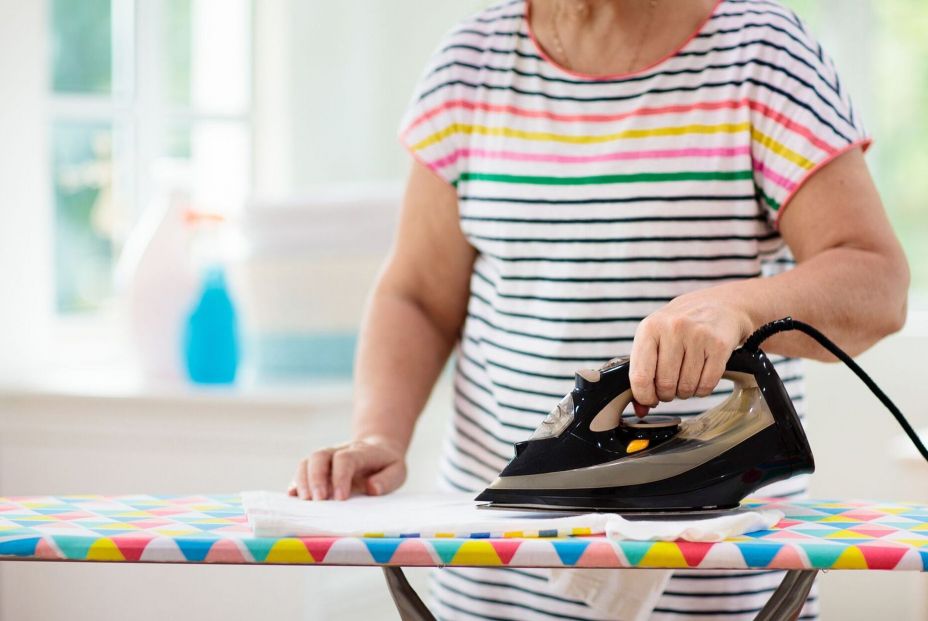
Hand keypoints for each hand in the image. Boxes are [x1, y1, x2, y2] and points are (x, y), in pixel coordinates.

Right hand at [288, 436, 406, 500]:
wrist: (376, 449)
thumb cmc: (386, 464)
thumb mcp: (397, 470)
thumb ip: (387, 480)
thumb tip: (372, 488)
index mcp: (360, 452)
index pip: (345, 459)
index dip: (340, 476)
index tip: (340, 498)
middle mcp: (337, 451)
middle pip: (319, 456)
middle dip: (316, 478)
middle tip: (318, 501)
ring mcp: (325, 459)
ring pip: (306, 462)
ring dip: (302, 481)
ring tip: (305, 502)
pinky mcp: (316, 469)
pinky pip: (301, 472)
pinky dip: (295, 484)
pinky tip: (293, 498)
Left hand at [629, 289, 752, 410]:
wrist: (718, 305)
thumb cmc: (679, 326)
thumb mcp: (654, 338)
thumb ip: (642, 370)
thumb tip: (640, 409)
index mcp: (649, 328)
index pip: (640, 376)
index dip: (644, 396)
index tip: (649, 399)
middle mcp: (673, 329)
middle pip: (665, 385)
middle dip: (666, 394)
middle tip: (670, 386)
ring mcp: (697, 336)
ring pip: (686, 387)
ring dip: (685, 392)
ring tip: (685, 378)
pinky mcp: (719, 345)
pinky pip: (706, 385)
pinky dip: (702, 390)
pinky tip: (700, 377)